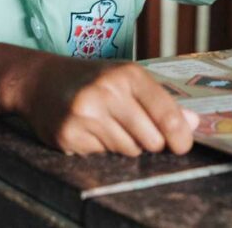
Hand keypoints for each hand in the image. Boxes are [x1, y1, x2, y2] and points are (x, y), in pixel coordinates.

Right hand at [5, 54, 199, 156]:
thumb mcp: (126, 80)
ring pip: (128, 151)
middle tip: (133, 128)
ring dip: (123, 144)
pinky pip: (101, 156)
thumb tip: (193, 124)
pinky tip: (88, 130)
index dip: (180, 136)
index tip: (182, 145)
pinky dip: (98, 147)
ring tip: (106, 125)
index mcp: (127, 75)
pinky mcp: (69, 135)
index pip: (167, 115)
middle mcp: (107, 92)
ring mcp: (86, 115)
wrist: (39, 80)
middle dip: (148, 141)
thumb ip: (160, 101)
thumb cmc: (90, 80)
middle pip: (151, 140)